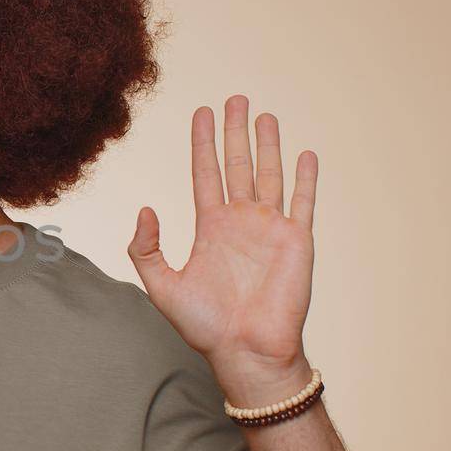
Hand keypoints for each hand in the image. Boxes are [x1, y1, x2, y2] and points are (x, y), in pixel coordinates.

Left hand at [126, 95, 317, 405]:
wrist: (245, 352)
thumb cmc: (204, 326)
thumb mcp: (162, 285)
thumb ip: (145, 248)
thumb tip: (144, 208)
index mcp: (211, 228)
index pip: (206, 173)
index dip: (203, 143)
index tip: (201, 113)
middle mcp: (241, 222)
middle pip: (238, 165)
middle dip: (235, 132)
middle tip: (235, 98)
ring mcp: (270, 229)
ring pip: (270, 175)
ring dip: (268, 145)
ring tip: (265, 115)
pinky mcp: (297, 241)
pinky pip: (303, 202)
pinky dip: (305, 178)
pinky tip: (305, 154)